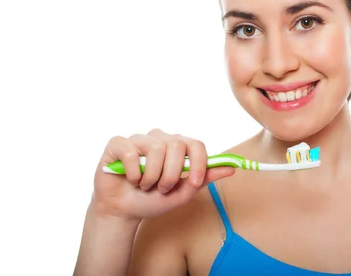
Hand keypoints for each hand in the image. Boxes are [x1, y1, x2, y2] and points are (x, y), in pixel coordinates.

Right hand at [91, 128, 234, 220]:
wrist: (124, 211)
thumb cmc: (153, 199)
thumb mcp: (183, 193)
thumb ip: (204, 178)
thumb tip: (231, 168)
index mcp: (177, 147)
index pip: (196, 144)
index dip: (199, 162)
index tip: (195, 182)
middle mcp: (160, 138)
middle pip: (177, 145)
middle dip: (172, 174)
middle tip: (162, 188)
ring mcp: (139, 139)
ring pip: (155, 149)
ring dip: (151, 176)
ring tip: (145, 185)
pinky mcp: (118, 144)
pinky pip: (131, 153)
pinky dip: (132, 173)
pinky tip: (129, 179)